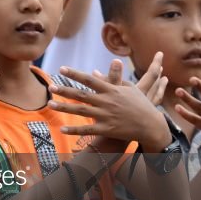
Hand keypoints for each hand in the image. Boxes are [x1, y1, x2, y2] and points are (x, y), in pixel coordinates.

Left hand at [48, 59, 169, 150]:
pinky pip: (88, 130)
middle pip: (82, 95)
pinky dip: (75, 129)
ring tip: (49, 104)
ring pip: (81, 111)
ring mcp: (106, 116)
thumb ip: (112, 79)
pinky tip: (62, 128)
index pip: (90, 80)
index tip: (61, 69)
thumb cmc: (141, 104)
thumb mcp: (129, 88)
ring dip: (64, 108)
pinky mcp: (107, 129)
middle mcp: (107, 102)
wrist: (151, 125)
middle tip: (50, 87)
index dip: (75, 74)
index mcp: (112, 90)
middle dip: (65, 91)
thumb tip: (94, 71)